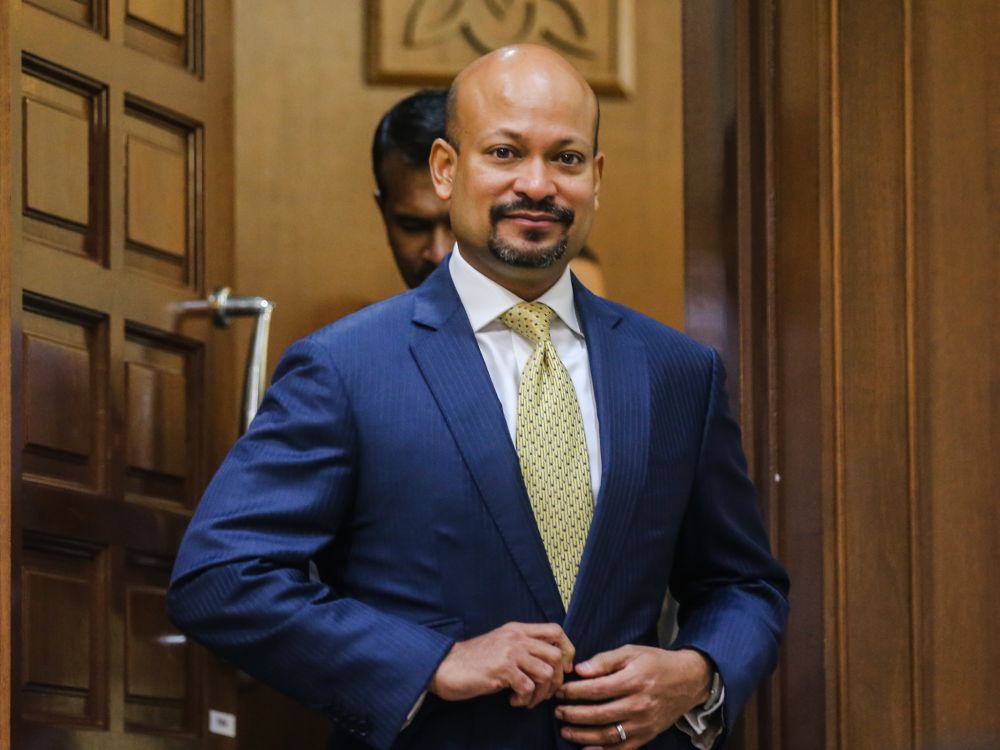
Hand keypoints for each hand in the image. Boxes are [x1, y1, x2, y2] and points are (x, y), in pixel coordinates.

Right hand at [429, 622, 574, 707]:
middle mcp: (516, 637)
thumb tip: (551, 663)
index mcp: (517, 629)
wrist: (445, 666)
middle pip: (556, 654)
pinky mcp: (502, 669)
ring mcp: (510, 652)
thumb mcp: (501, 644)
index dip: (567, 650)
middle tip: (544, 692)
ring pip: (547, 673)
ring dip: (541, 693)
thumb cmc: (474, 660)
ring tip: (526, 698)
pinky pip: (529, 687)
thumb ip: (522, 646)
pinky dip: (525, 699)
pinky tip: (513, 700)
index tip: (562, 668)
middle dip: (557, 679)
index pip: (556, 630)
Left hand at [555, 646, 711, 748]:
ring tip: (565, 729)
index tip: (559, 691)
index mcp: (633, 680)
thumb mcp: (631, 652)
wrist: (688, 680)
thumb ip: (605, 660)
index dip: (574, 692)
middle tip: (557, 711)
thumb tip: (579, 670)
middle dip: (573, 714)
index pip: (596, 689)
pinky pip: (622, 748)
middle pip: (598, 714)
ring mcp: (643, 723)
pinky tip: (586, 748)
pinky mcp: (647, 735)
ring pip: (607, 734)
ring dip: (582, 735)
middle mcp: (639, 704)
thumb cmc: (656, 662)